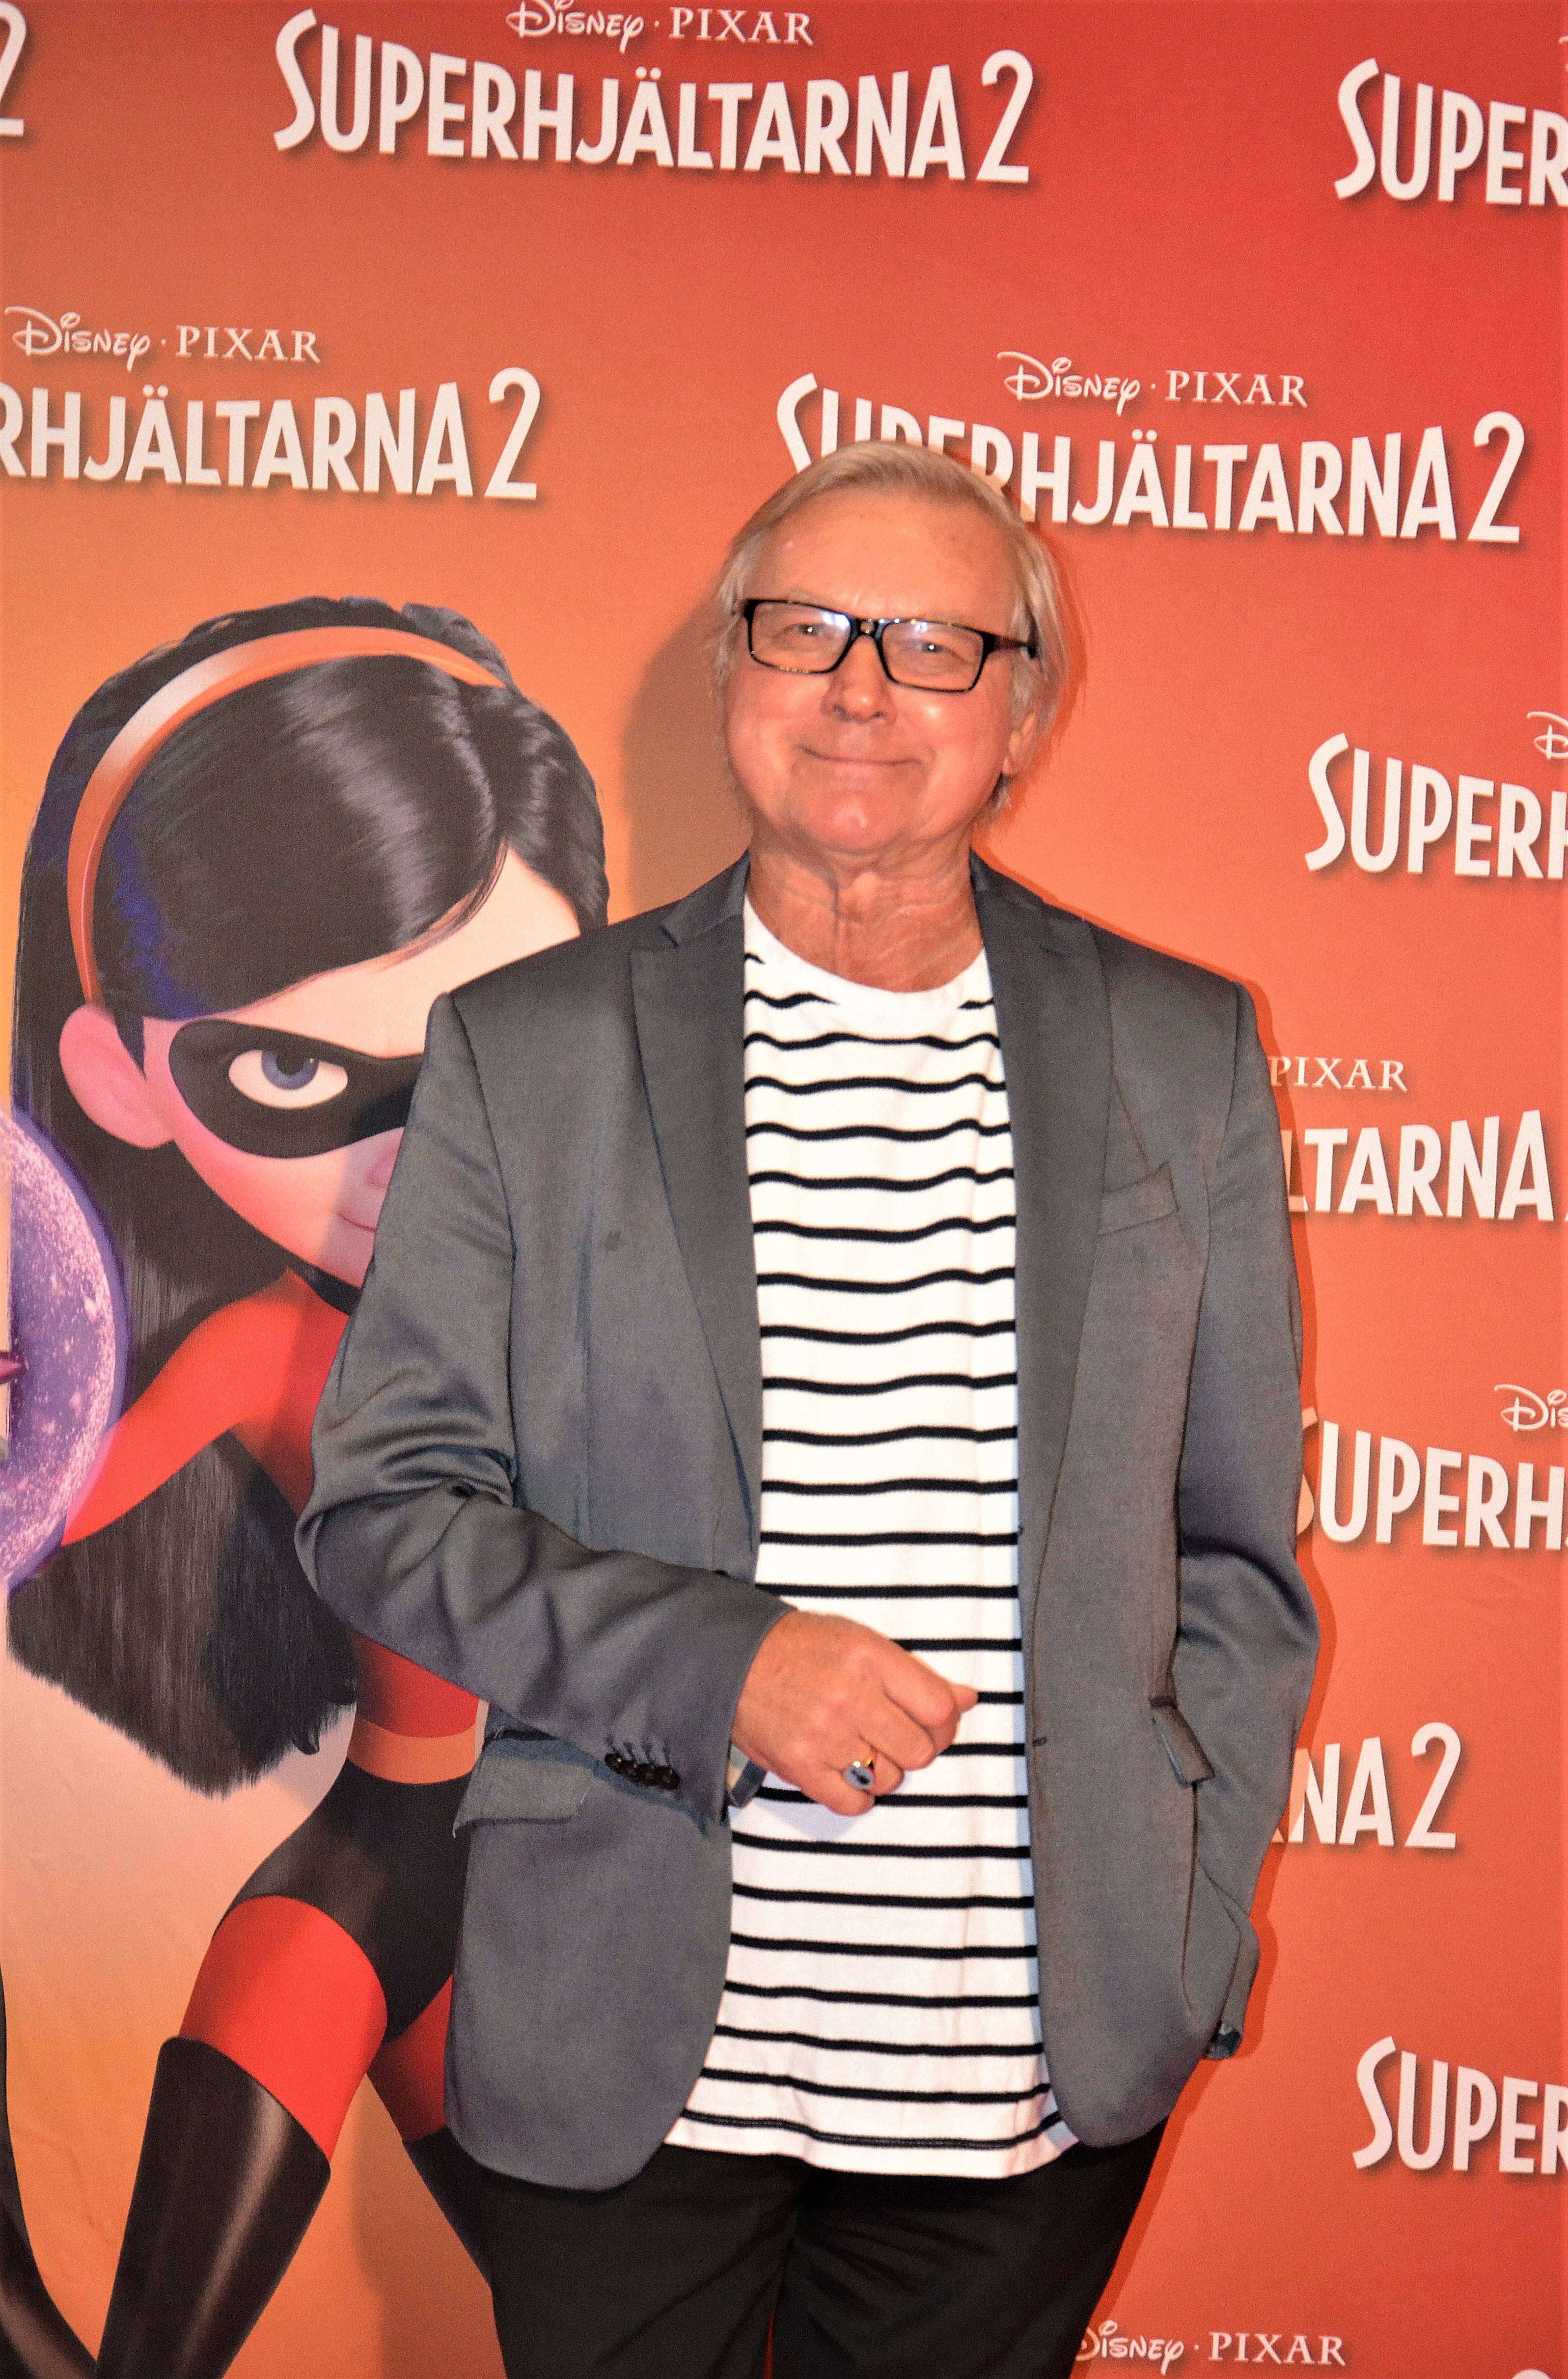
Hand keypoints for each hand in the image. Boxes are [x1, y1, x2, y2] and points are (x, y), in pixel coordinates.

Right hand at [732, 1608, 978, 1815]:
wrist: (733, 1661)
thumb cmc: (803, 1648)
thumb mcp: (863, 1642)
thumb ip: (917, 1674)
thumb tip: (967, 1700)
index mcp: (871, 1658)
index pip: (939, 1708)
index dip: (946, 1721)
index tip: (933, 1721)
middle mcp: (850, 1697)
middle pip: (920, 1750)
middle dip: (916, 1746)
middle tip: (896, 1735)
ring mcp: (824, 1736)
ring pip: (890, 1779)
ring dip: (886, 1770)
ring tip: (865, 1748)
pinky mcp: (800, 1767)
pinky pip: (853, 1803)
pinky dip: (859, 1796)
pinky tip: (850, 1774)